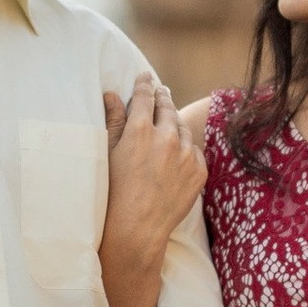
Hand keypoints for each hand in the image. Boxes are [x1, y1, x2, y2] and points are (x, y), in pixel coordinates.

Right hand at [100, 75, 201, 281]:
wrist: (136, 229)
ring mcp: (187, 155)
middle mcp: (168, 137)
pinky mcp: (199, 172)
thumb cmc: (113, 193)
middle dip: (163, 98)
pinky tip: (179, 152)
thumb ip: (114, 121)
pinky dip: (186, 149)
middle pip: (168, 108)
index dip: (144, 84)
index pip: (145, 97)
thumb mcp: (108, 154)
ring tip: (170, 122)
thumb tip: (112, 94)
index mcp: (141, 129)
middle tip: (161, 92)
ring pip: (183, 129)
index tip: (145, 77)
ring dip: (175, 124)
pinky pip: (194, 152)